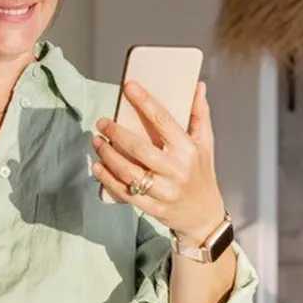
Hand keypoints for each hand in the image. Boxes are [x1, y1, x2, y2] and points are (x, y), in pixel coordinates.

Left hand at [91, 80, 225, 244]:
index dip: (145, 101)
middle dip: (116, 132)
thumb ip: (200, 115)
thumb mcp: (206, 144)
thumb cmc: (201, 173)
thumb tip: (198, 86)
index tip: (129, 86)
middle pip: (139, 148)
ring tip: (96, 141)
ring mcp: (164, 191)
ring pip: (128, 172)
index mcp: (188, 150)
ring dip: (108, 155)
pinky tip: (97, 166)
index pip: (164, 121)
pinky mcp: (153, 207)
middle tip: (102, 122)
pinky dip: (107, 178)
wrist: (204, 216)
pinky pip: (125, 192)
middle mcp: (176, 170)